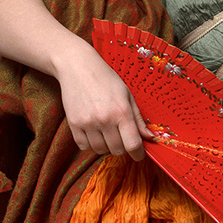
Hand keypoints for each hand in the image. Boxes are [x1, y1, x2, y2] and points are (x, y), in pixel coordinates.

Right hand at [55, 45, 152, 159]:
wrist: (78, 67)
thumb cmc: (106, 79)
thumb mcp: (127, 95)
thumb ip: (138, 119)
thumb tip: (149, 138)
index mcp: (122, 112)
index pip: (133, 145)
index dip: (138, 154)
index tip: (138, 155)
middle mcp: (105, 119)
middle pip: (117, 150)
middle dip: (122, 147)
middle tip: (120, 136)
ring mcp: (88, 123)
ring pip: (100, 150)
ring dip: (105, 146)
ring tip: (106, 131)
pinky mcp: (73, 124)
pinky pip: (84, 147)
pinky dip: (90, 144)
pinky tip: (94, 132)